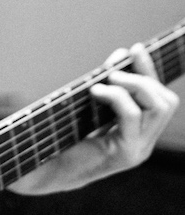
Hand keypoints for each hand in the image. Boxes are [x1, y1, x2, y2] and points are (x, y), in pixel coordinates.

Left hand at [9, 43, 179, 194]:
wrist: (48, 166)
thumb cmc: (67, 133)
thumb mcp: (94, 103)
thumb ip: (110, 81)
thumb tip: (123, 54)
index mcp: (140, 132)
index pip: (162, 98)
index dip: (150, 71)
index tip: (136, 49)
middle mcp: (145, 142)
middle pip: (167, 101)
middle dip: (145, 77)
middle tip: (114, 72)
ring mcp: (139, 150)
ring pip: (158, 107)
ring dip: (133, 83)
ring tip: (108, 79)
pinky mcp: (125, 153)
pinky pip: (132, 116)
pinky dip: (116, 95)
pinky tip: (96, 91)